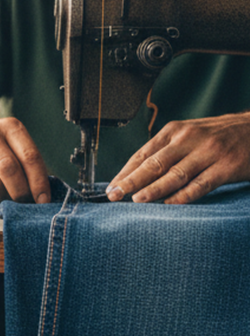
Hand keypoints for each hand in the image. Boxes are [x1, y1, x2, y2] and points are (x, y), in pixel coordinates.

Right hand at [0, 116, 51, 203]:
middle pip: (10, 170)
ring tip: (3, 194)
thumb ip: (25, 164)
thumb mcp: (10, 144)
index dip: (39, 182)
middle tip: (23, 203)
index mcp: (10, 126)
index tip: (43, 200)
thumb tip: (41, 197)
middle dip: (20, 193)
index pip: (30, 157)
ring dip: (2, 197)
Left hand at [106, 113, 249, 203]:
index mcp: (176, 131)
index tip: (111, 187)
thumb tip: (137, 175)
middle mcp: (189, 139)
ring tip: (136, 200)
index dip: (125, 172)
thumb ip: (167, 151)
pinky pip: (200, 184)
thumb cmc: (220, 136)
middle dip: (131, 181)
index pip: (144, 153)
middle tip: (114, 195)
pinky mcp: (226, 167)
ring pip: (175, 174)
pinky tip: (169, 204)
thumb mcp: (190, 135)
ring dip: (154, 189)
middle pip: (155, 163)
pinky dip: (183, 196)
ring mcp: (208, 152)